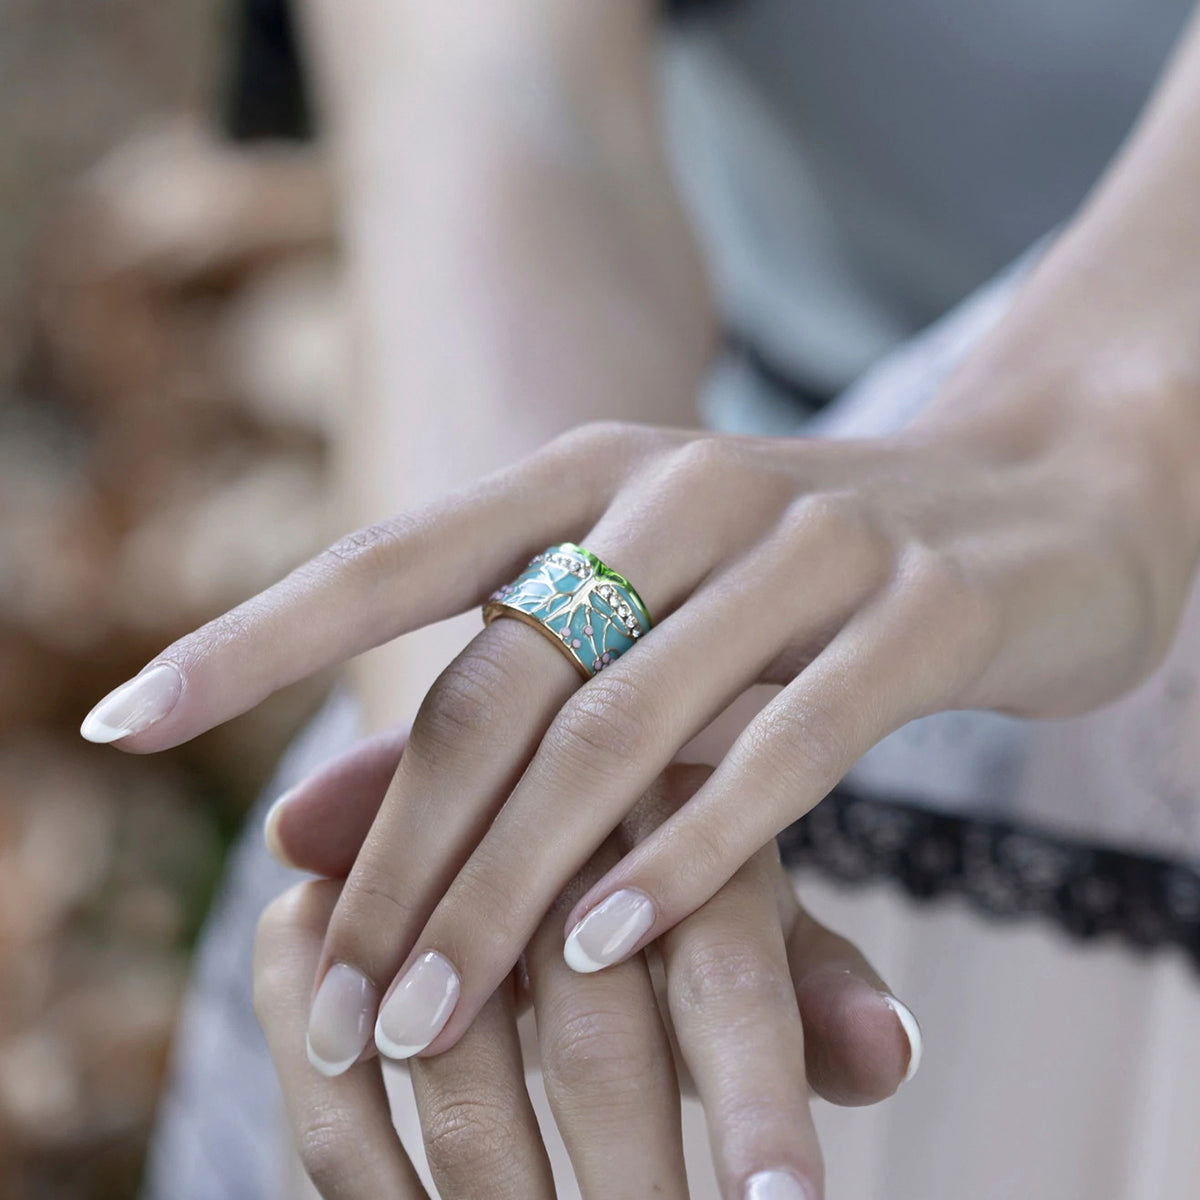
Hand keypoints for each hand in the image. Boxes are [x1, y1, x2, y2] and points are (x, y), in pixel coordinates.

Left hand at [82, 332, 1199, 1063]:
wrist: (1046, 492)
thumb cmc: (810, 574)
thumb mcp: (646, 616)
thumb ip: (496, 708)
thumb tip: (299, 817)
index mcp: (599, 471)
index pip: (394, 558)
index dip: (252, 635)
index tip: (118, 718)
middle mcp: (688, 488)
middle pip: (500, 684)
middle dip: (399, 857)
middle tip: (329, 1006)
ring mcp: (813, 541)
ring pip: (624, 730)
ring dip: (512, 889)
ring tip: (424, 1023)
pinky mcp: (925, 610)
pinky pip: (785, 751)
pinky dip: (689, 858)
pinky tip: (606, 951)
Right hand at [256, 752, 918, 1198]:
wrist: (502, 763)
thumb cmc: (653, 863)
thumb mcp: (744, 912)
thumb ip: (811, 984)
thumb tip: (892, 1057)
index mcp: (677, 803)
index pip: (730, 964)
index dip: (758, 1103)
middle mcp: (546, 820)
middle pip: (594, 1027)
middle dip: (630, 1189)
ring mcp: (418, 855)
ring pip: (454, 1055)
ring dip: (498, 1199)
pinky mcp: (315, 890)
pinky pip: (325, 1051)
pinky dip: (357, 1154)